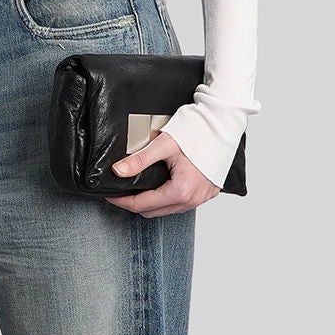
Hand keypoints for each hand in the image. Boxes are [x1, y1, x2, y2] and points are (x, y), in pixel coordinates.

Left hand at [102, 131, 219, 215]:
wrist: (224, 122)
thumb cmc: (199, 130)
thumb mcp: (163, 144)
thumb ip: (139, 160)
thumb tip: (118, 171)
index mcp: (181, 190)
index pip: (142, 205)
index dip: (122, 201)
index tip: (110, 196)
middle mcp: (193, 198)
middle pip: (153, 212)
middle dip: (135, 204)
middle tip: (122, 191)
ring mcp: (202, 197)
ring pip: (168, 210)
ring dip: (152, 202)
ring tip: (140, 188)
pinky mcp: (209, 192)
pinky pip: (183, 203)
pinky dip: (169, 199)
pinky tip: (162, 186)